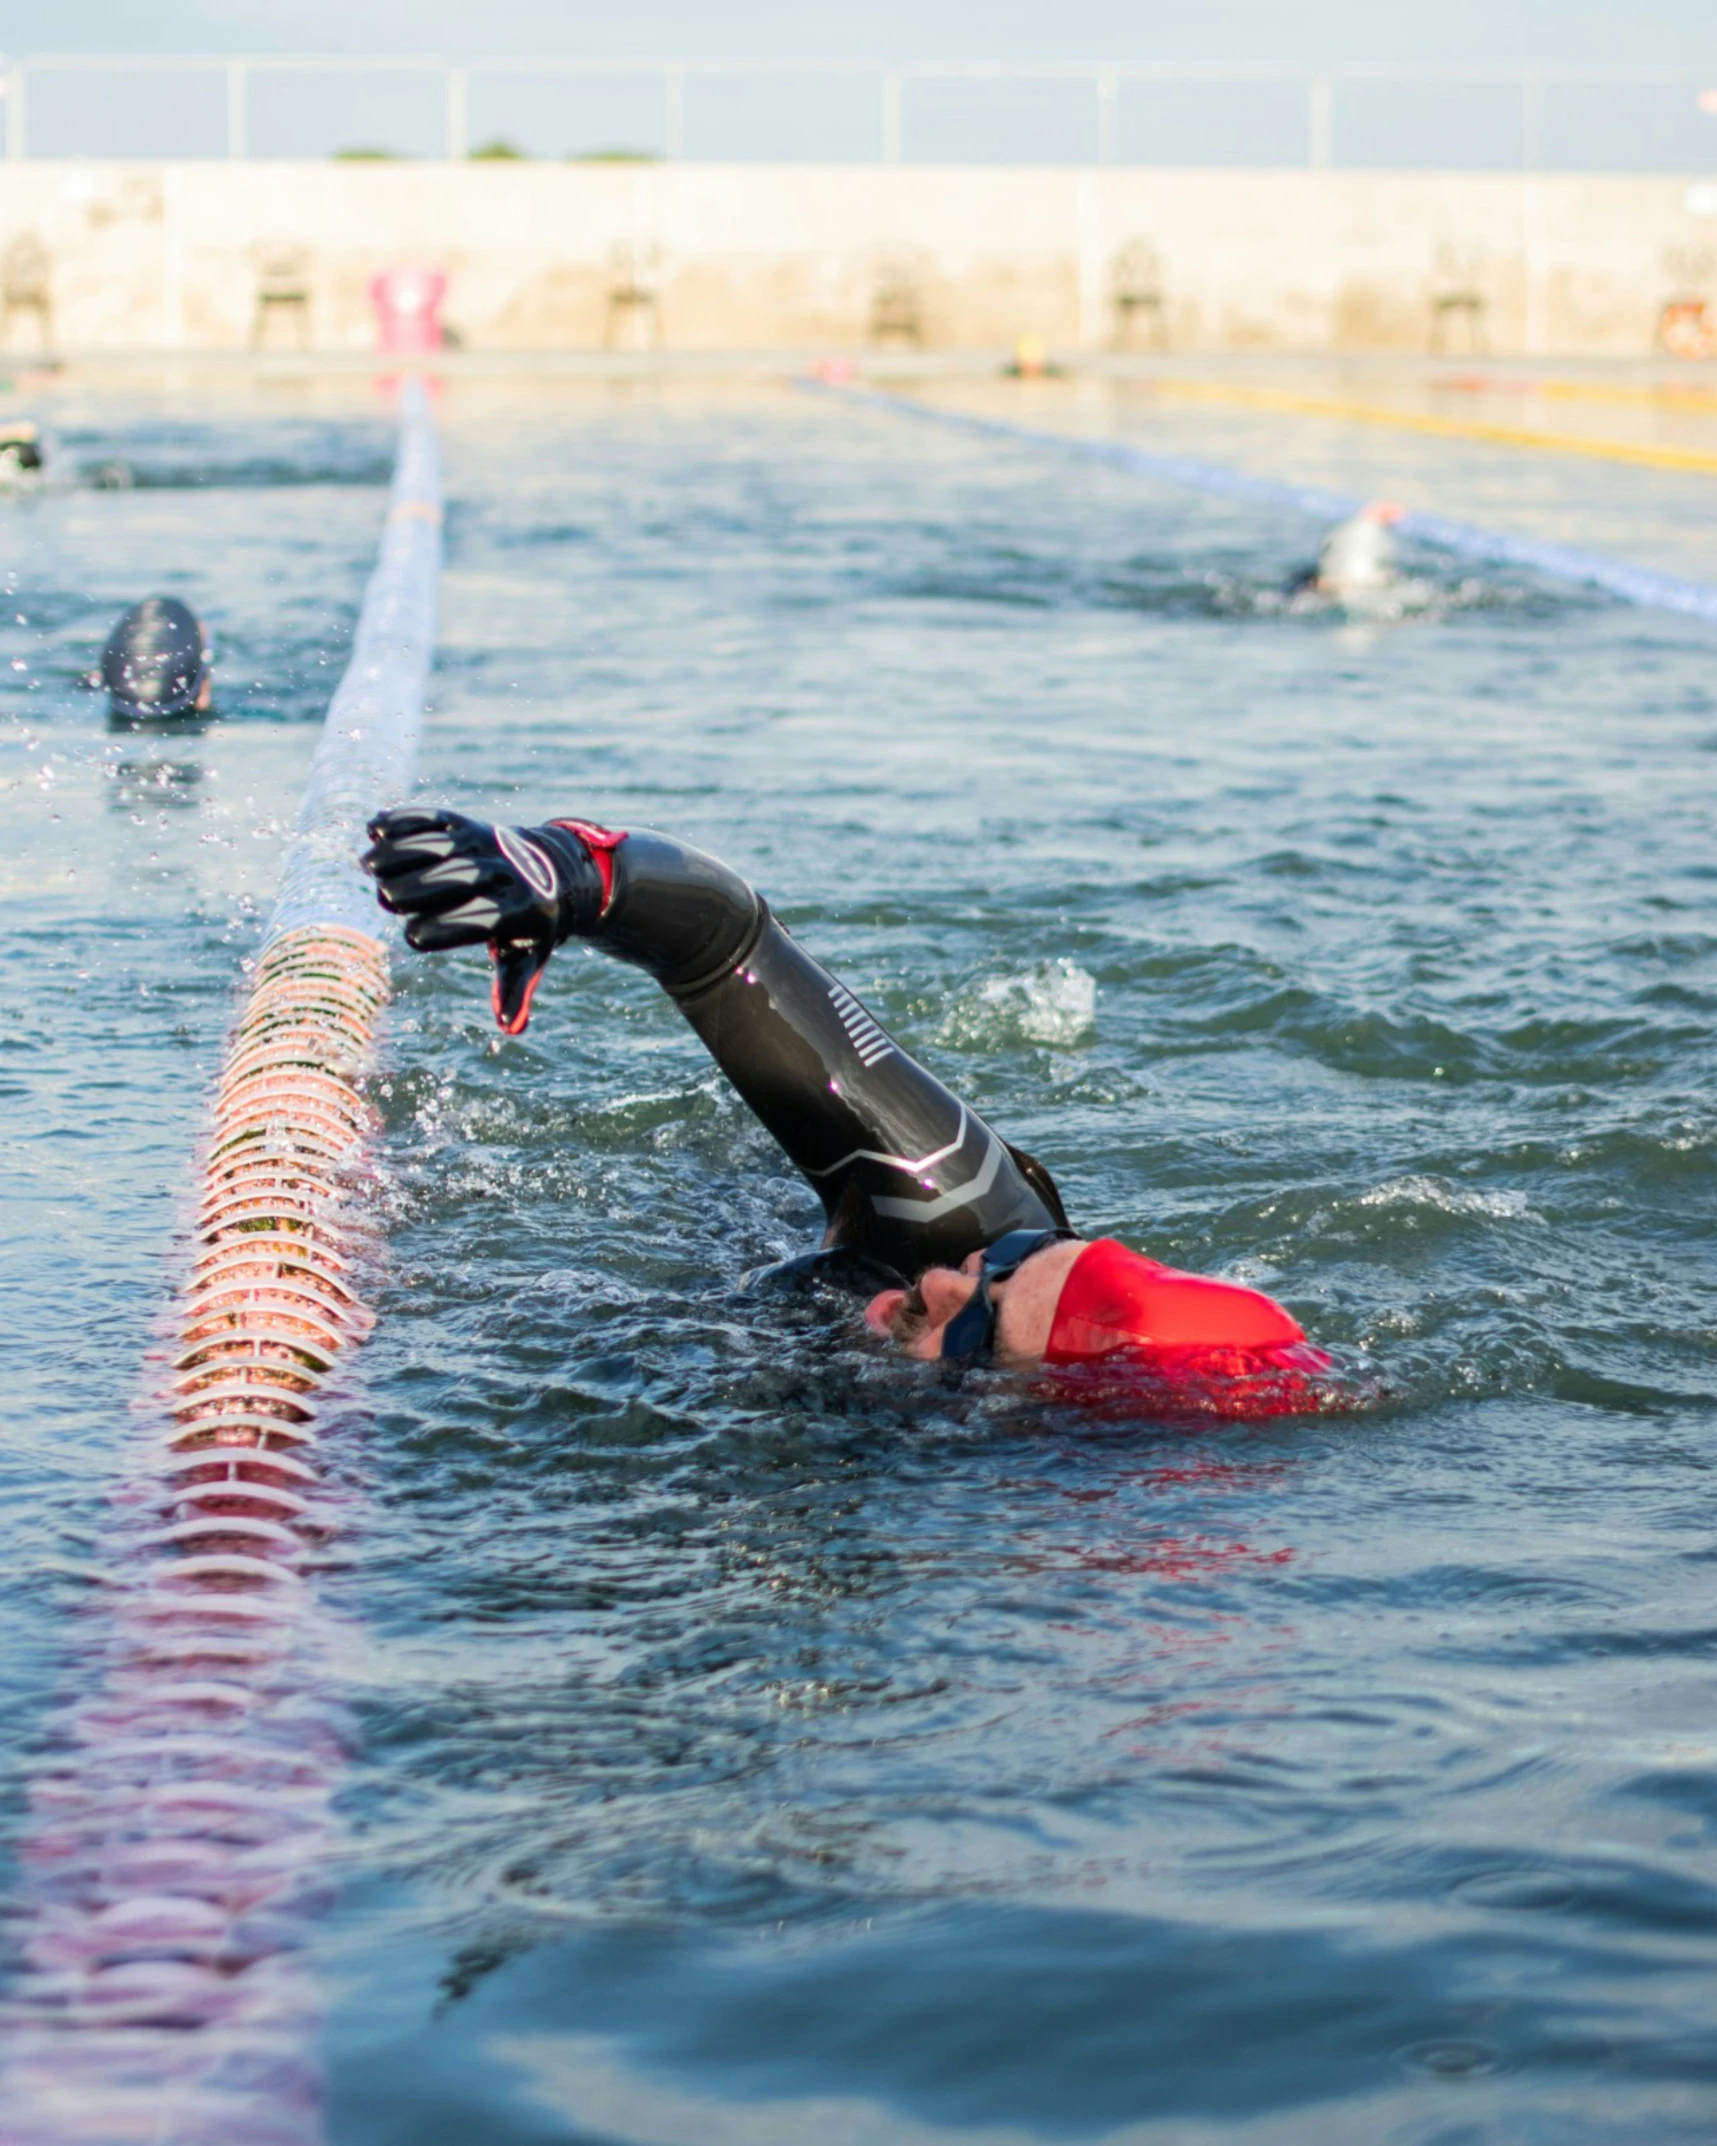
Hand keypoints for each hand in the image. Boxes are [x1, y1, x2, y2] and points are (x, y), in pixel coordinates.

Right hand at [361, 806, 568, 1033]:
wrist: (555, 870)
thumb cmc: (529, 926)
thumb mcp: (528, 956)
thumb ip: (514, 989)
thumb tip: (510, 1029)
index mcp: (519, 910)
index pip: (477, 919)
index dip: (442, 928)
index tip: (414, 937)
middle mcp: (502, 872)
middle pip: (452, 879)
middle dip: (414, 889)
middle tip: (387, 901)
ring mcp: (484, 842)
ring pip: (438, 844)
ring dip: (398, 852)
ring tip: (368, 867)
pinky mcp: (467, 823)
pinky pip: (433, 817)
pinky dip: (403, 820)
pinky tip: (374, 830)